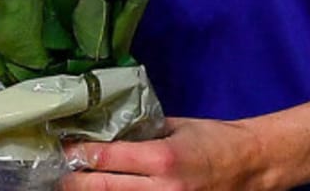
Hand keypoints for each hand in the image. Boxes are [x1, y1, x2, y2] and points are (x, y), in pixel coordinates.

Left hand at [64, 116, 268, 190]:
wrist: (249, 165)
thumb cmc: (213, 138)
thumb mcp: (176, 126)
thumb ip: (143, 130)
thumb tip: (111, 130)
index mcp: (162, 158)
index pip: (109, 159)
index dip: (81, 154)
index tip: (64, 148)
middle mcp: (162, 190)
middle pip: (104, 190)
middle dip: (76, 182)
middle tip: (60, 172)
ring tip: (75, 184)